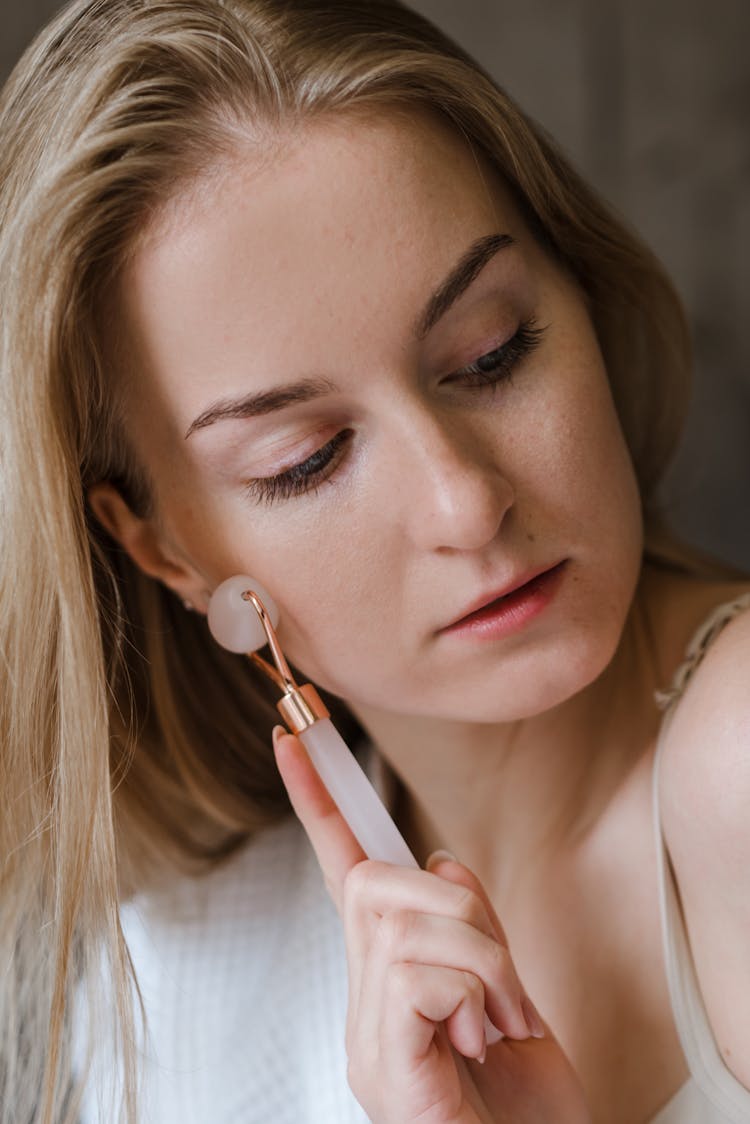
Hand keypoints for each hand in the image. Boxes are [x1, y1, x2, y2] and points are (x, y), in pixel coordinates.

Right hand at [274, 729, 590, 1123]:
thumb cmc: (523, 1105)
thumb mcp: (506, 992)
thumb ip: (471, 923)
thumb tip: (443, 863)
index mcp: (388, 978)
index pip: (342, 871)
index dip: (318, 801)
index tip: (293, 738)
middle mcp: (362, 1004)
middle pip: (380, 883)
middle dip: (458, 910)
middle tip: (500, 985)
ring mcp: (364, 1039)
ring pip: (406, 919)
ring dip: (481, 959)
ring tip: (500, 1022)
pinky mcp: (380, 1068)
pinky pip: (418, 973)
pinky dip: (471, 993)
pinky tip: (478, 1041)